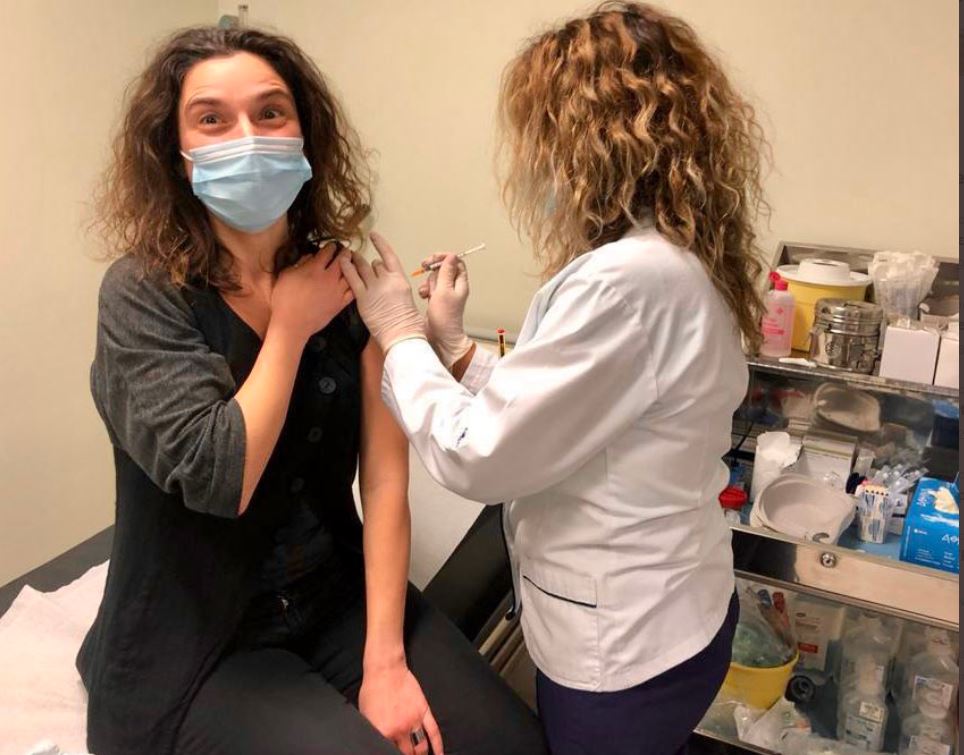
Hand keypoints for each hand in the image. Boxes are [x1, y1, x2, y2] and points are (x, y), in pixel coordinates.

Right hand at [270, 242, 353, 341]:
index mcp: (314, 269)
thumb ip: (299, 263)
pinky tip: (354, 281)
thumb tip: (310, 256)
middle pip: (343, 260)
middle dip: (345, 253)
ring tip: (352, 264)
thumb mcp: (286, 276)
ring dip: (353, 267)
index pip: (328, 251)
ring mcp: (337, 291)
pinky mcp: (340, 304)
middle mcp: (329, 278)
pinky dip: (355, 284)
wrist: (293, 324)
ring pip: (351, 274)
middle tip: (346, 251)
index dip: (331, 246)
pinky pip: (353, 291)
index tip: (332, 245)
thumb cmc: (285, 300)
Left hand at [339, 232, 425, 352]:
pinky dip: (346, 267)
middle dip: (368, 262)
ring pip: (363, 268)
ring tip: (349, 257)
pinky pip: (352, 278)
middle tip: (358, 257)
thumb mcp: (407, 300)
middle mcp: (387, 280)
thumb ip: (396, 289)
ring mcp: (374, 288)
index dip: (381, 245)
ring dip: (356, 262)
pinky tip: (341, 260)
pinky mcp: (363, 298)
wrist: (402, 335)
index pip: (389, 257)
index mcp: (400, 280)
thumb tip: (388, 285)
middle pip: (375, 264)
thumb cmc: (408, 324)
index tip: (374, 237)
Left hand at [359, 662, 443, 754]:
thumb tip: (380, 744)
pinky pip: (434, 732)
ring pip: (421, 747)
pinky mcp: (424, 711)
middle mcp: (400, 730)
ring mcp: (414, 721)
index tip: (392, 753)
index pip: (389, 752)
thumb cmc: (373, 690)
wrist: (385, 670)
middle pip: (407, 753)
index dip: (391, 754)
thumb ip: (374, 734)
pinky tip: (440, 754)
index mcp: (383, 732)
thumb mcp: (366, 716)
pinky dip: (439, 746)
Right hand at [418, 254, 472, 368]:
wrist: (440, 337)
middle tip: (424, 266)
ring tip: (427, 292)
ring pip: (435, 278)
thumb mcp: (444, 291)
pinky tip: (424, 296)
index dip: (445, 257)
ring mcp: (445, 293)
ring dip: (429, 282)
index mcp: (460, 283)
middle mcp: (454, 287)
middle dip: (433, 268)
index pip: (456, 262)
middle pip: (444, 268)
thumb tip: (451, 256)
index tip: (433, 258)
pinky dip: (426, 290)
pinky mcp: (436, 299)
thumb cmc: (445, 317)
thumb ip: (446, 272)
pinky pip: (430, 288)